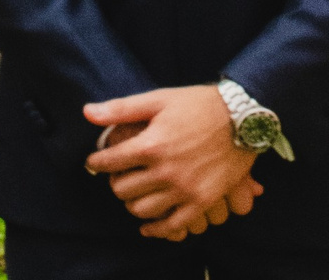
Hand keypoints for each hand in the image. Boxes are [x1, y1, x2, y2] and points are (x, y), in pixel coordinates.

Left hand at [82, 86, 261, 238]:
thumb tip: (87, 112)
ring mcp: (184, 190)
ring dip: (132, 203)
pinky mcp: (200, 202)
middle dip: (115, 182)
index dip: (97, 162)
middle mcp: (165, 171)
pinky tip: (148, 226)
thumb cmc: (198, 105)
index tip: (94, 162)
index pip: (110, 162)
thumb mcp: (159, 99)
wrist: (241, 118)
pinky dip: (155, 230)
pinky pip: (171, 227)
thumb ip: (122, 108)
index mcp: (152, 144)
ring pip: (142, 210)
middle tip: (118, 175)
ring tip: (134, 193)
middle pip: (123, 190)